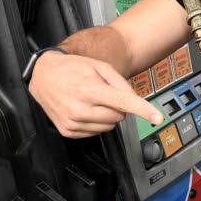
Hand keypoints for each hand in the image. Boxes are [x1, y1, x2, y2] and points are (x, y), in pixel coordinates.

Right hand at [28, 51, 161, 137]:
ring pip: (109, 127)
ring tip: (92, 100)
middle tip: (105, 94)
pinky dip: (95, 122)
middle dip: (118, 107)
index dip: (143, 110)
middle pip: (119, 116)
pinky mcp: (68, 131)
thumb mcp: (100, 67)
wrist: (43, 75)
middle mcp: (80, 108)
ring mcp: (73, 122)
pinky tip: (85, 109)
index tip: (157, 117)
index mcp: (90, 89)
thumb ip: (121, 84)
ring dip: (107, 115)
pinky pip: (95, 132)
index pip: (124, 103)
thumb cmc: (72, 68)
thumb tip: (134, 101)